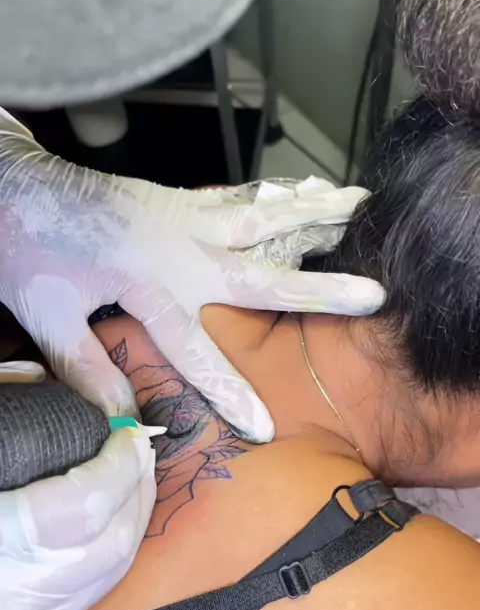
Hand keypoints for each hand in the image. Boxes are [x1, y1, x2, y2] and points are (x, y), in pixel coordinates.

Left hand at [0, 110, 383, 441]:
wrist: (14, 183)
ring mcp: (181, 216)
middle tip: (372, 293)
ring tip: (359, 206)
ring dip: (313, 216)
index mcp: (146, 280)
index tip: (264, 426)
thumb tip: (125, 416)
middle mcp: (178, 247)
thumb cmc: (26, 248)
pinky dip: (276, 196)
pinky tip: (305, 191)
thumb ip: (88, 367)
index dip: (230, 390)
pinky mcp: (176, 200)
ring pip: (260, 219)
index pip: (197, 349)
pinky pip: (237, 197)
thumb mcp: (47, 315)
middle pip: (259, 275)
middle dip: (319, 291)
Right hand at [0, 382, 155, 609]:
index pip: (80, 508)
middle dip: (135, 486)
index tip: (125, 430)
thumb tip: (33, 378)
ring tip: (131, 472)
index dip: (114, 464)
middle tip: (136, 443)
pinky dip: (108, 549)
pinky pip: (90, 594)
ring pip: (110, 573)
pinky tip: (108, 517)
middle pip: (111, 543)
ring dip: (131, 515)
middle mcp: (13, 602)